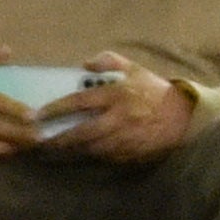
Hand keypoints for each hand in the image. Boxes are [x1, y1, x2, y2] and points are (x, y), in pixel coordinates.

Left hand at [39, 63, 192, 164]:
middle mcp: (117, 119)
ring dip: (69, 151)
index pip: (78, 102)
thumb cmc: (155, 91)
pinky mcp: (130, 154)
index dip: (55, 109)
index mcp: (116, 95)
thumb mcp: (134, 69)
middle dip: (57, 139)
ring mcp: (123, 139)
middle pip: (80, 132)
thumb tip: (84, 64)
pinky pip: (104, 157)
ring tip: (52, 151)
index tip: (37, 115)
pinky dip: (89, 156)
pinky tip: (77, 155)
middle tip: (38, 141)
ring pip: (89, 148)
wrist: (183, 117)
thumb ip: (109, 61)